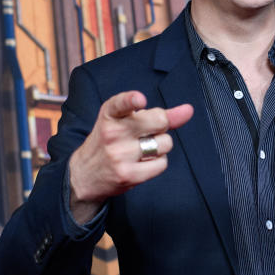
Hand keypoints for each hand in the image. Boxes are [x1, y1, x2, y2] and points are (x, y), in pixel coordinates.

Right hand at [68, 91, 193, 223]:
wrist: (85, 174)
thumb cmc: (111, 142)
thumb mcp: (126, 121)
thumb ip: (157, 114)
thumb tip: (189, 110)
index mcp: (110, 115)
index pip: (120, 103)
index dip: (132, 100)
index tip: (140, 99)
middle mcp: (113, 133)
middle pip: (159, 121)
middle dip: (162, 126)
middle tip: (147, 132)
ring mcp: (119, 155)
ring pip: (165, 143)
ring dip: (161, 146)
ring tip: (142, 149)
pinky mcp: (128, 174)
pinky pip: (162, 164)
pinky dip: (158, 163)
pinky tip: (143, 162)